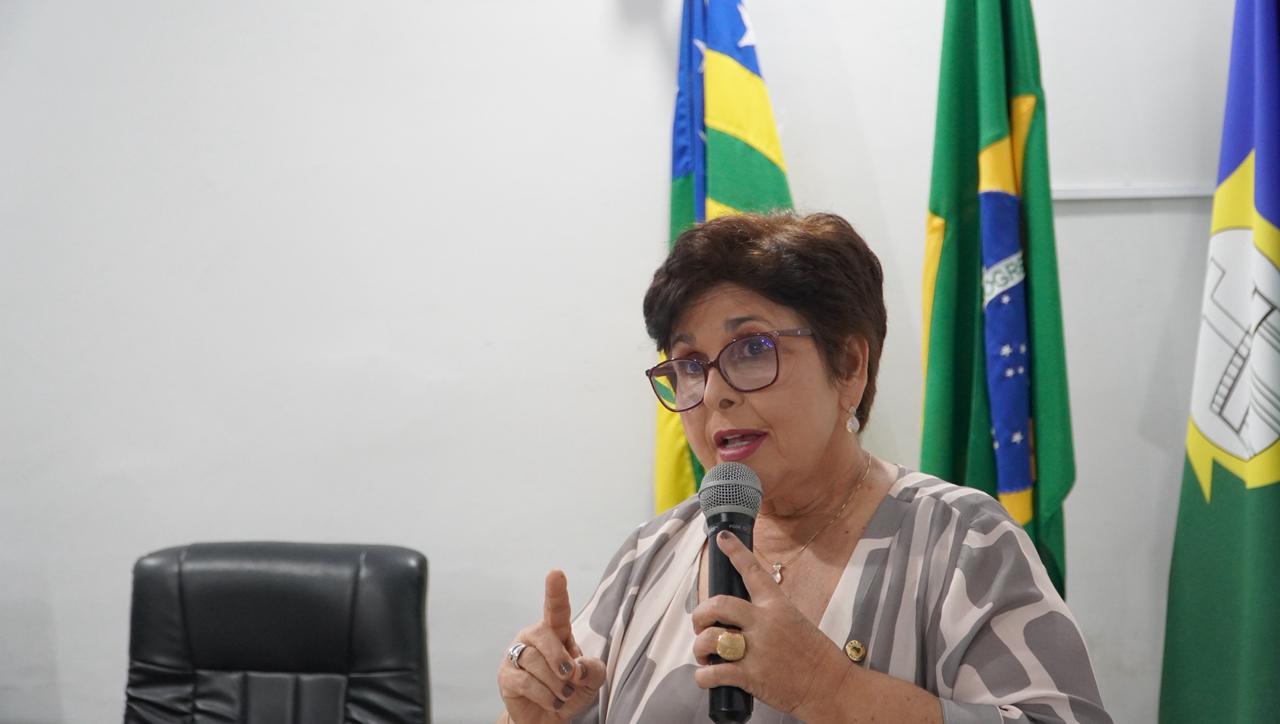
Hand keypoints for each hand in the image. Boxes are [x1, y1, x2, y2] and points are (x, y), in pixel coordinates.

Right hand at [497, 570, 605, 722]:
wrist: (548, 719)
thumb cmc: (569, 692)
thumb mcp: (590, 681)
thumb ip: (593, 669)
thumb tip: (579, 667)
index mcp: (555, 631)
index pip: (556, 608)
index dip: (556, 591)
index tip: (555, 573)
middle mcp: (533, 637)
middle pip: (543, 634)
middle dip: (560, 657)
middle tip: (572, 676)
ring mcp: (517, 655)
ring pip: (535, 661)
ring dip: (556, 684)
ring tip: (564, 695)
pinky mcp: (507, 676)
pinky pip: (526, 681)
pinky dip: (545, 695)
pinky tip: (553, 701)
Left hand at [690, 531, 851, 718]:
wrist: (831, 686)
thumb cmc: (816, 657)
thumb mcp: (795, 623)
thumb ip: (769, 616)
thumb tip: (742, 620)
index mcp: (777, 606)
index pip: (752, 571)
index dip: (735, 551)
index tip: (722, 538)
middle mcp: (764, 623)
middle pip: (719, 604)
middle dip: (701, 614)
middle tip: (700, 625)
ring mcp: (757, 649)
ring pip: (711, 638)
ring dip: (699, 647)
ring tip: (704, 656)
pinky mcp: (751, 676)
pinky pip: (714, 673)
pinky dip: (703, 676)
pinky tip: (707, 677)